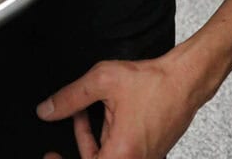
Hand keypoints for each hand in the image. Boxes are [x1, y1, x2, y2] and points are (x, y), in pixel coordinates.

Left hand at [36, 53, 200, 158]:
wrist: (184, 80)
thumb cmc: (153, 83)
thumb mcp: (102, 80)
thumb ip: (70, 97)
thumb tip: (47, 110)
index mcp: (122, 153)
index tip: (52, 155)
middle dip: (79, 143)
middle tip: (69, 126)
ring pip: (108, 157)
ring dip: (91, 139)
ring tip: (83, 112)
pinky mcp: (149, 152)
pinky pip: (120, 152)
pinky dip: (106, 137)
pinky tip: (102, 115)